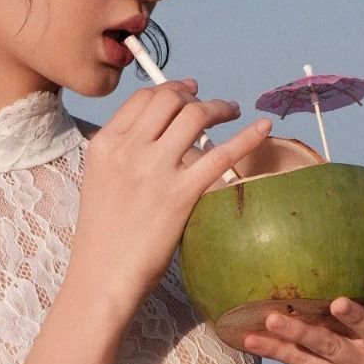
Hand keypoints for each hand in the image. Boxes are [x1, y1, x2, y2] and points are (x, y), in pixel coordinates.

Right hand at [72, 79, 273, 319]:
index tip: (186, 91)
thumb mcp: (100, 181)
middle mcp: (130, 149)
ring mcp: (156, 170)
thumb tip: (157, 139)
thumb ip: (123, 155)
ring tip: (233, 112)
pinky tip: (264, 127)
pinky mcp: (181, 194)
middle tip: (209, 103)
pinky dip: (247, 136)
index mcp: (106, 144)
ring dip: (219, 107)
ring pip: (195, 116)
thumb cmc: (103, 237)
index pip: (142, 99)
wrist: (103, 275)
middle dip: (194, 96)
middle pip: (170, 100)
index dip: (169, 88)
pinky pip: (222, 155)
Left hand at [242, 276, 363, 363]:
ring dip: (300, 332)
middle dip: (357, 319)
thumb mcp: (360, 303)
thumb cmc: (346, 325)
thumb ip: (357, 276)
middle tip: (338, 302)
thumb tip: (330, 212)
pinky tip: (252, 338)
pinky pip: (298, 361)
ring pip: (328, 347)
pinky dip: (274, 349)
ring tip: (274, 319)